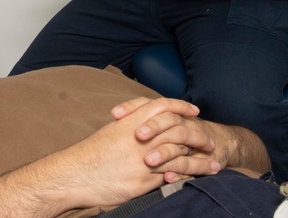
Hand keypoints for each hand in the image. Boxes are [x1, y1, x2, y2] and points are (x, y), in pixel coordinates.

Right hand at [47, 104, 217, 208]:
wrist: (74, 174)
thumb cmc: (89, 155)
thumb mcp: (110, 133)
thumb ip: (129, 127)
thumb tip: (144, 127)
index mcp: (131, 122)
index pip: (163, 107)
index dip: (181, 107)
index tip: (194, 111)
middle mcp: (140, 138)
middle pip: (178, 131)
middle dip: (197, 136)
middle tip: (210, 141)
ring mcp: (144, 160)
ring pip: (180, 156)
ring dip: (199, 161)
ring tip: (213, 164)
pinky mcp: (144, 181)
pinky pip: (171, 177)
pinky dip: (185, 177)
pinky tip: (195, 179)